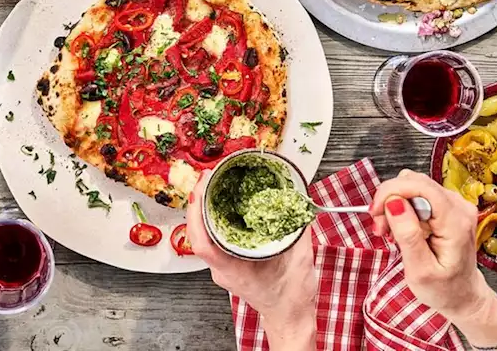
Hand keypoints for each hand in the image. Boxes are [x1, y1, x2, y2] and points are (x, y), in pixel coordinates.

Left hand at [185, 174, 315, 350]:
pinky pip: (212, 237)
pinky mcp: (228, 262)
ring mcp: (223, 266)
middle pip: (197, 232)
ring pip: (202, 234)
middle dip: (199, 201)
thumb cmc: (290, 299)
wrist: (290, 318)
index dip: (197, 212)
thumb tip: (298, 201)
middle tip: (207, 177)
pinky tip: (222, 203)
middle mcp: (222, 268)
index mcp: (232, 269)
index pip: (202, 241)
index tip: (202, 188)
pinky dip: (214, 217)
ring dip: (204, 208)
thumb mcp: (299, 259)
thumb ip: (297, 228)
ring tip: (211, 184)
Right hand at [368, 170, 493, 322]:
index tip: (375, 211)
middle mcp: (459, 207)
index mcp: (456, 223)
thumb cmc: (444, 289)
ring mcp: (455, 205)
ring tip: (389, 231)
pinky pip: (418, 195)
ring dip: (394, 204)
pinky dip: (403, 208)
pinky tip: (400, 228)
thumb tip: (394, 202)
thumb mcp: (420, 270)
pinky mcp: (448, 207)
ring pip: (414, 186)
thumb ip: (408, 235)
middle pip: (416, 183)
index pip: (421, 187)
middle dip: (390, 199)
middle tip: (380, 227)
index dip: (392, 191)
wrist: (463, 296)